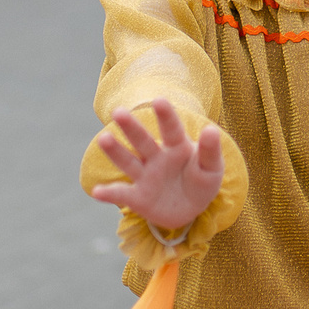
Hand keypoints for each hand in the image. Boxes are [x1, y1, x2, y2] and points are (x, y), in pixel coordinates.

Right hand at [87, 100, 226, 233]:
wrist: (190, 209)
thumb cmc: (202, 181)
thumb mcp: (212, 168)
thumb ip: (210, 151)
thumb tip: (211, 129)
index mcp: (177, 146)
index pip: (171, 129)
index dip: (166, 115)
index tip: (159, 100)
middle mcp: (157, 157)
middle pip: (142, 141)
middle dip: (131, 127)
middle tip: (118, 112)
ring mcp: (145, 176)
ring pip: (128, 162)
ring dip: (115, 151)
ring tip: (103, 139)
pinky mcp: (138, 197)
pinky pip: (122, 194)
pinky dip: (109, 193)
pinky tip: (96, 192)